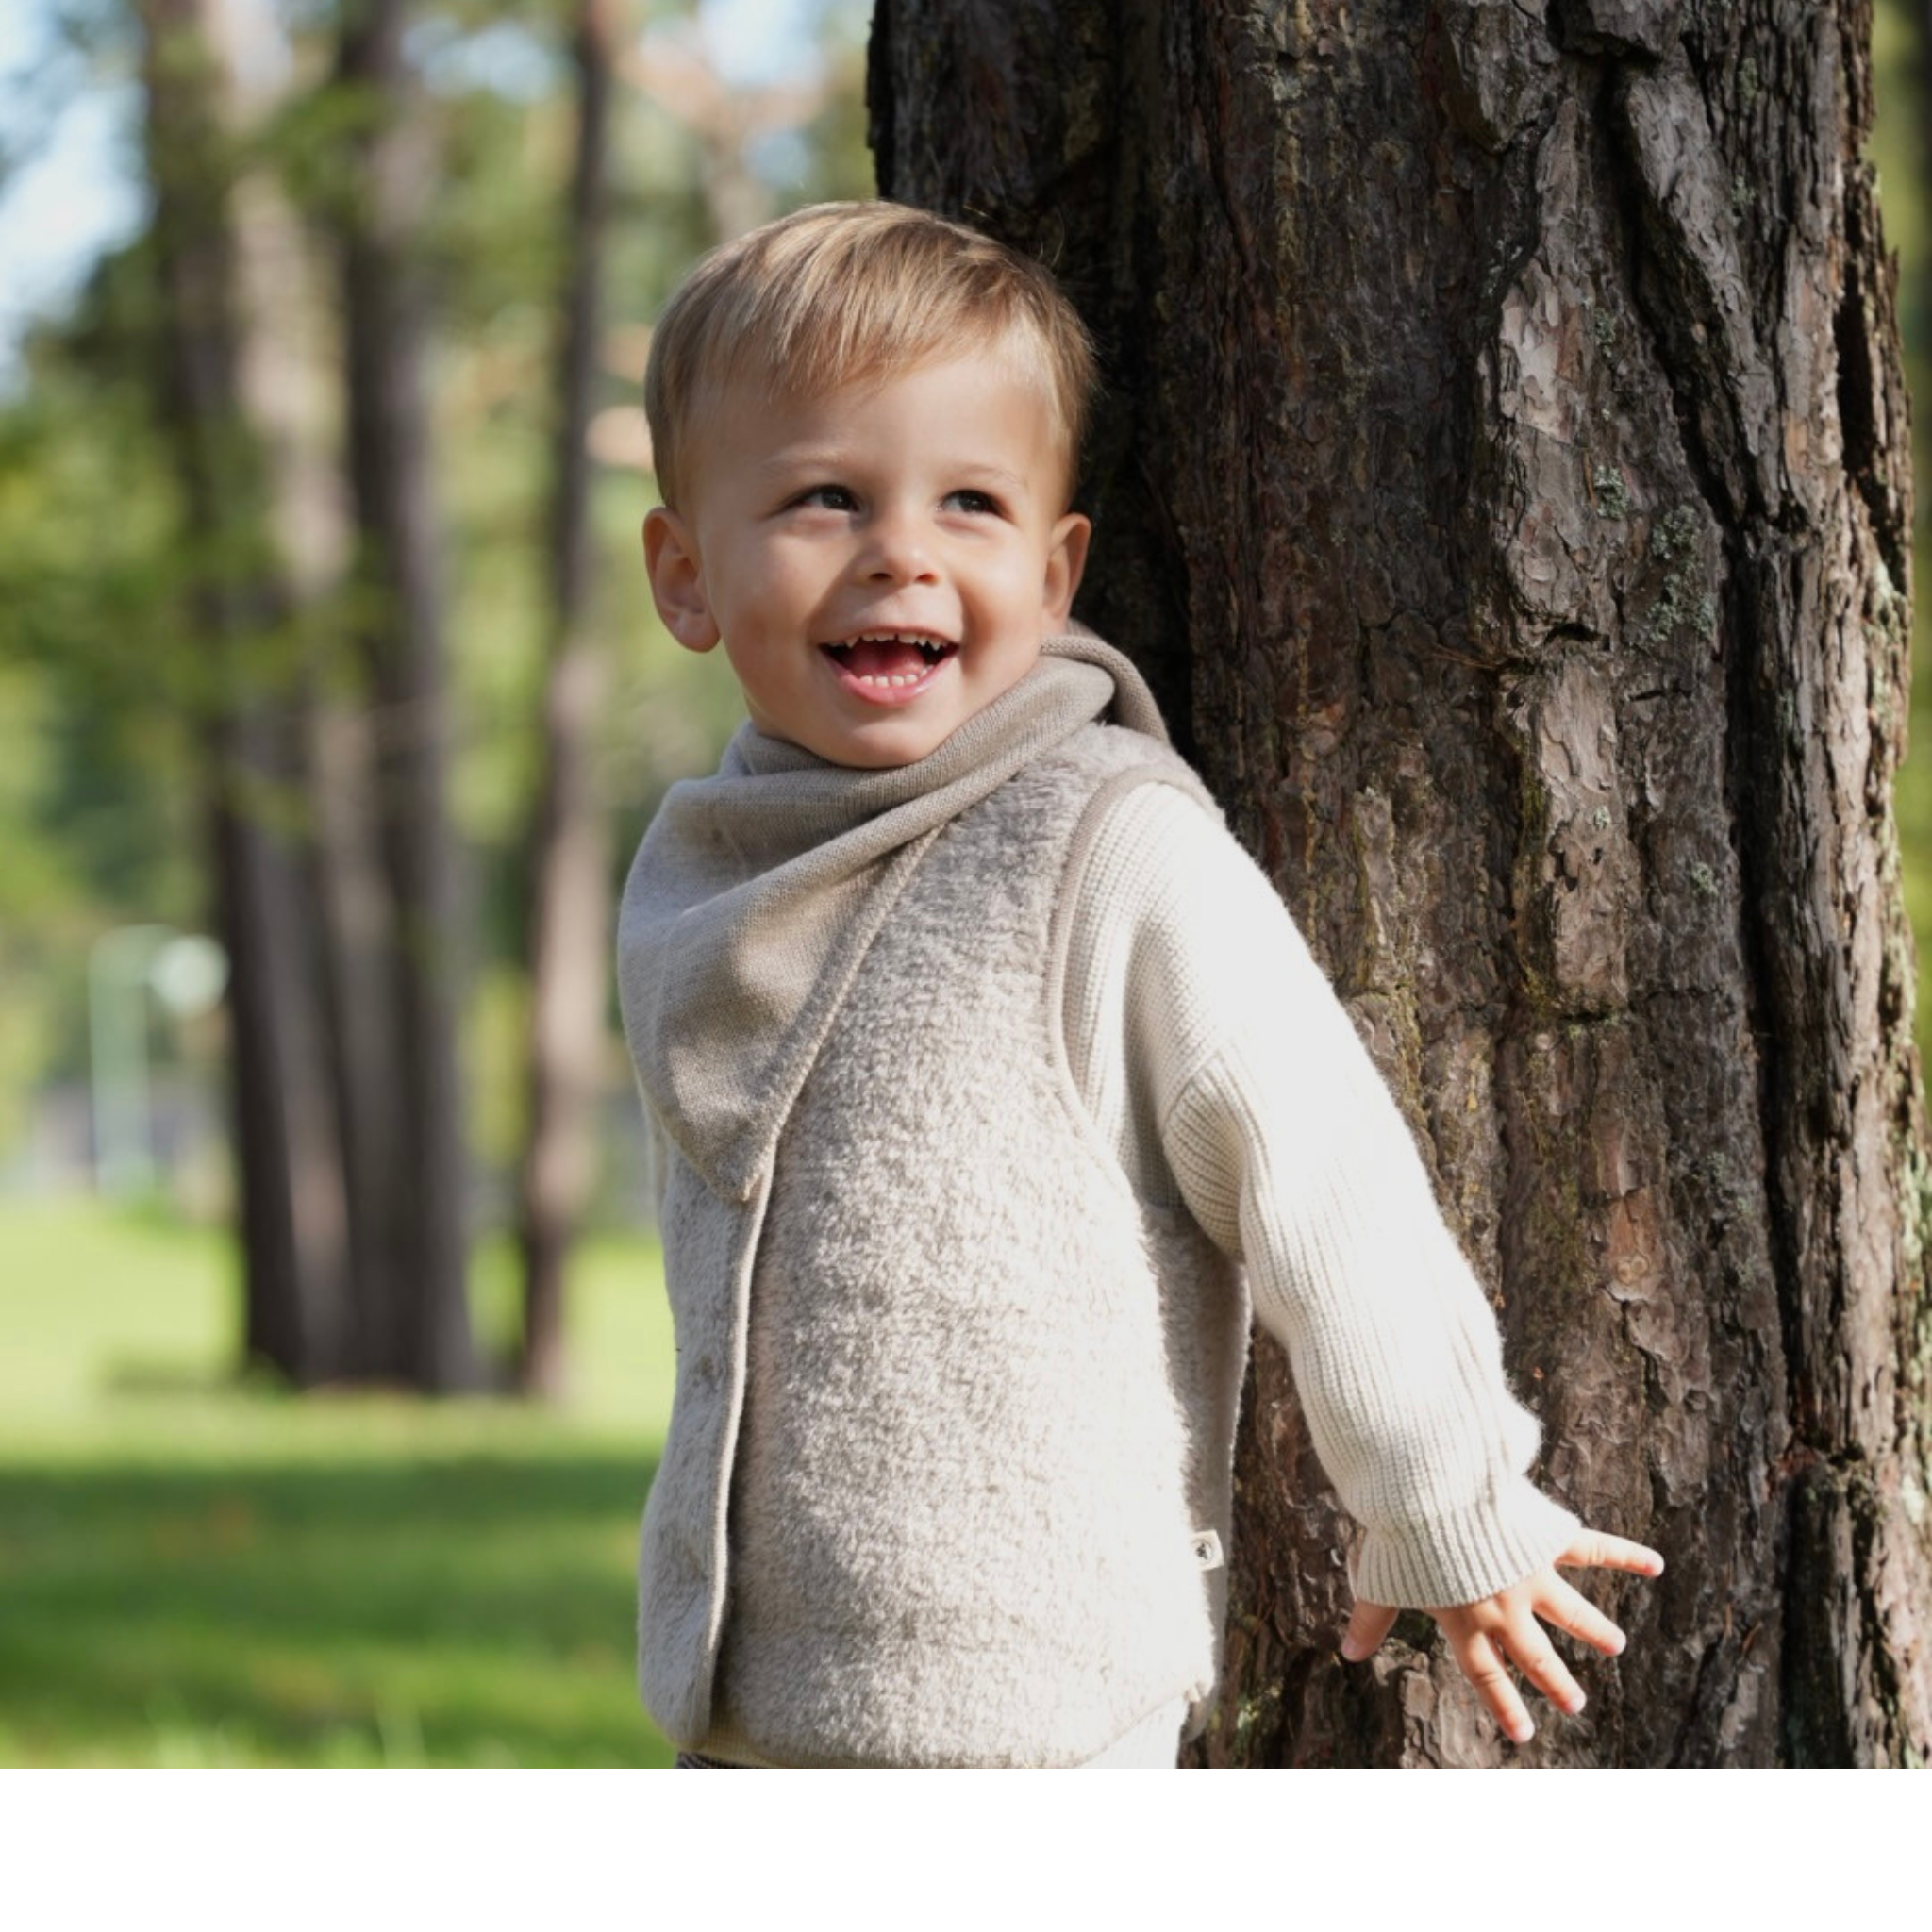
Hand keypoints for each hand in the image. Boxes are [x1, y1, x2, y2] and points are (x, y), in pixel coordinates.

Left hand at [1339, 1528, 1663, 1743]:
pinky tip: (1655, 1563)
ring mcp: (1531, 1576)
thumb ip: (1371, 1619)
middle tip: (1576, 1704)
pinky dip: (1627, 1555)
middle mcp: (1504, 1607)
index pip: (1487, 1674)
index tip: (1523, 1733)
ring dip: (1593, 1629)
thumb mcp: (1380, 1582)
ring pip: (1571, 1611)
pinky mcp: (1547, 1539)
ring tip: (1616, 1644)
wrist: (1433, 1494)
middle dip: (1554, 1681)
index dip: (1504, 1704)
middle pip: (1535, 1654)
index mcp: (1465, 1621)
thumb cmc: (1400, 1537)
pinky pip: (1594, 1548)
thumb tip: (1347, 1653)